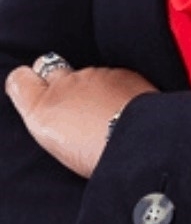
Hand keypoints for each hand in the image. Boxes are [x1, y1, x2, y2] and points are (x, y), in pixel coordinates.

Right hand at [5, 58, 156, 178]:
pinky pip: (110, 77)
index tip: (31, 89)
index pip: (20, 79)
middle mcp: (65, 84)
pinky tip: (121, 109)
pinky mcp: (120, 73)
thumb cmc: (95, 153)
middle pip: (52, 70)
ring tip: (101, 116)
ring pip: (85, 76)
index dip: (27, 82)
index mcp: (41, 107)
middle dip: (57, 82)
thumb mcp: (57, 144)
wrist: (136, 140)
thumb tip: (56, 115)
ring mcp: (94, 75)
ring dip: (90, 89)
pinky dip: (113, 89)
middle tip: (69, 106)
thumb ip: (52, 120)